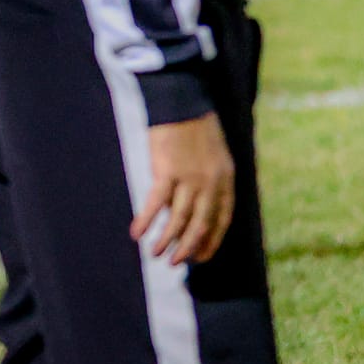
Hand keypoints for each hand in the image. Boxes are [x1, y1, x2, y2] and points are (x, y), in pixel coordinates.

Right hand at [130, 112, 234, 265]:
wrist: (183, 101)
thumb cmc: (196, 126)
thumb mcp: (214, 156)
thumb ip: (208, 181)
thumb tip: (190, 205)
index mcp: (226, 179)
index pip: (221, 219)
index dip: (211, 241)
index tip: (200, 257)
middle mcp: (211, 183)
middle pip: (201, 224)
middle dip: (188, 247)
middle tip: (176, 262)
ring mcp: (189, 178)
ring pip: (179, 219)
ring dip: (167, 240)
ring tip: (155, 254)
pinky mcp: (167, 171)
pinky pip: (156, 203)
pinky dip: (146, 220)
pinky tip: (137, 233)